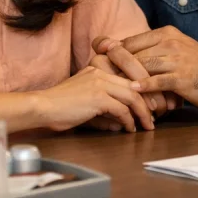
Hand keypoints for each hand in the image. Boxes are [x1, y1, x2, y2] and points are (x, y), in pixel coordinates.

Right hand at [38, 66, 154, 132]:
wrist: (41, 107)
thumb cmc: (60, 107)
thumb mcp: (85, 101)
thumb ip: (105, 107)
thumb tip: (122, 122)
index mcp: (98, 69)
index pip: (129, 76)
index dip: (143, 91)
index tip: (151, 105)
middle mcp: (101, 72)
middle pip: (135, 84)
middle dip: (149, 102)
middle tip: (156, 116)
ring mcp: (99, 83)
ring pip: (132, 96)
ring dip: (142, 113)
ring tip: (148, 125)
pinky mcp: (97, 97)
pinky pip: (121, 109)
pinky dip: (129, 120)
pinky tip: (130, 129)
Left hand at [95, 27, 197, 109]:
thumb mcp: (179, 52)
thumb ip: (157, 52)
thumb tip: (131, 59)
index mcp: (167, 34)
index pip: (132, 41)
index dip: (113, 50)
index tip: (96, 55)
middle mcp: (170, 42)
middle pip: (133, 52)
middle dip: (112, 63)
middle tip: (93, 71)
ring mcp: (177, 59)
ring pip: (142, 66)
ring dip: (124, 78)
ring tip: (107, 86)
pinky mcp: (182, 77)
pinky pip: (158, 81)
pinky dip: (144, 87)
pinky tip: (132, 92)